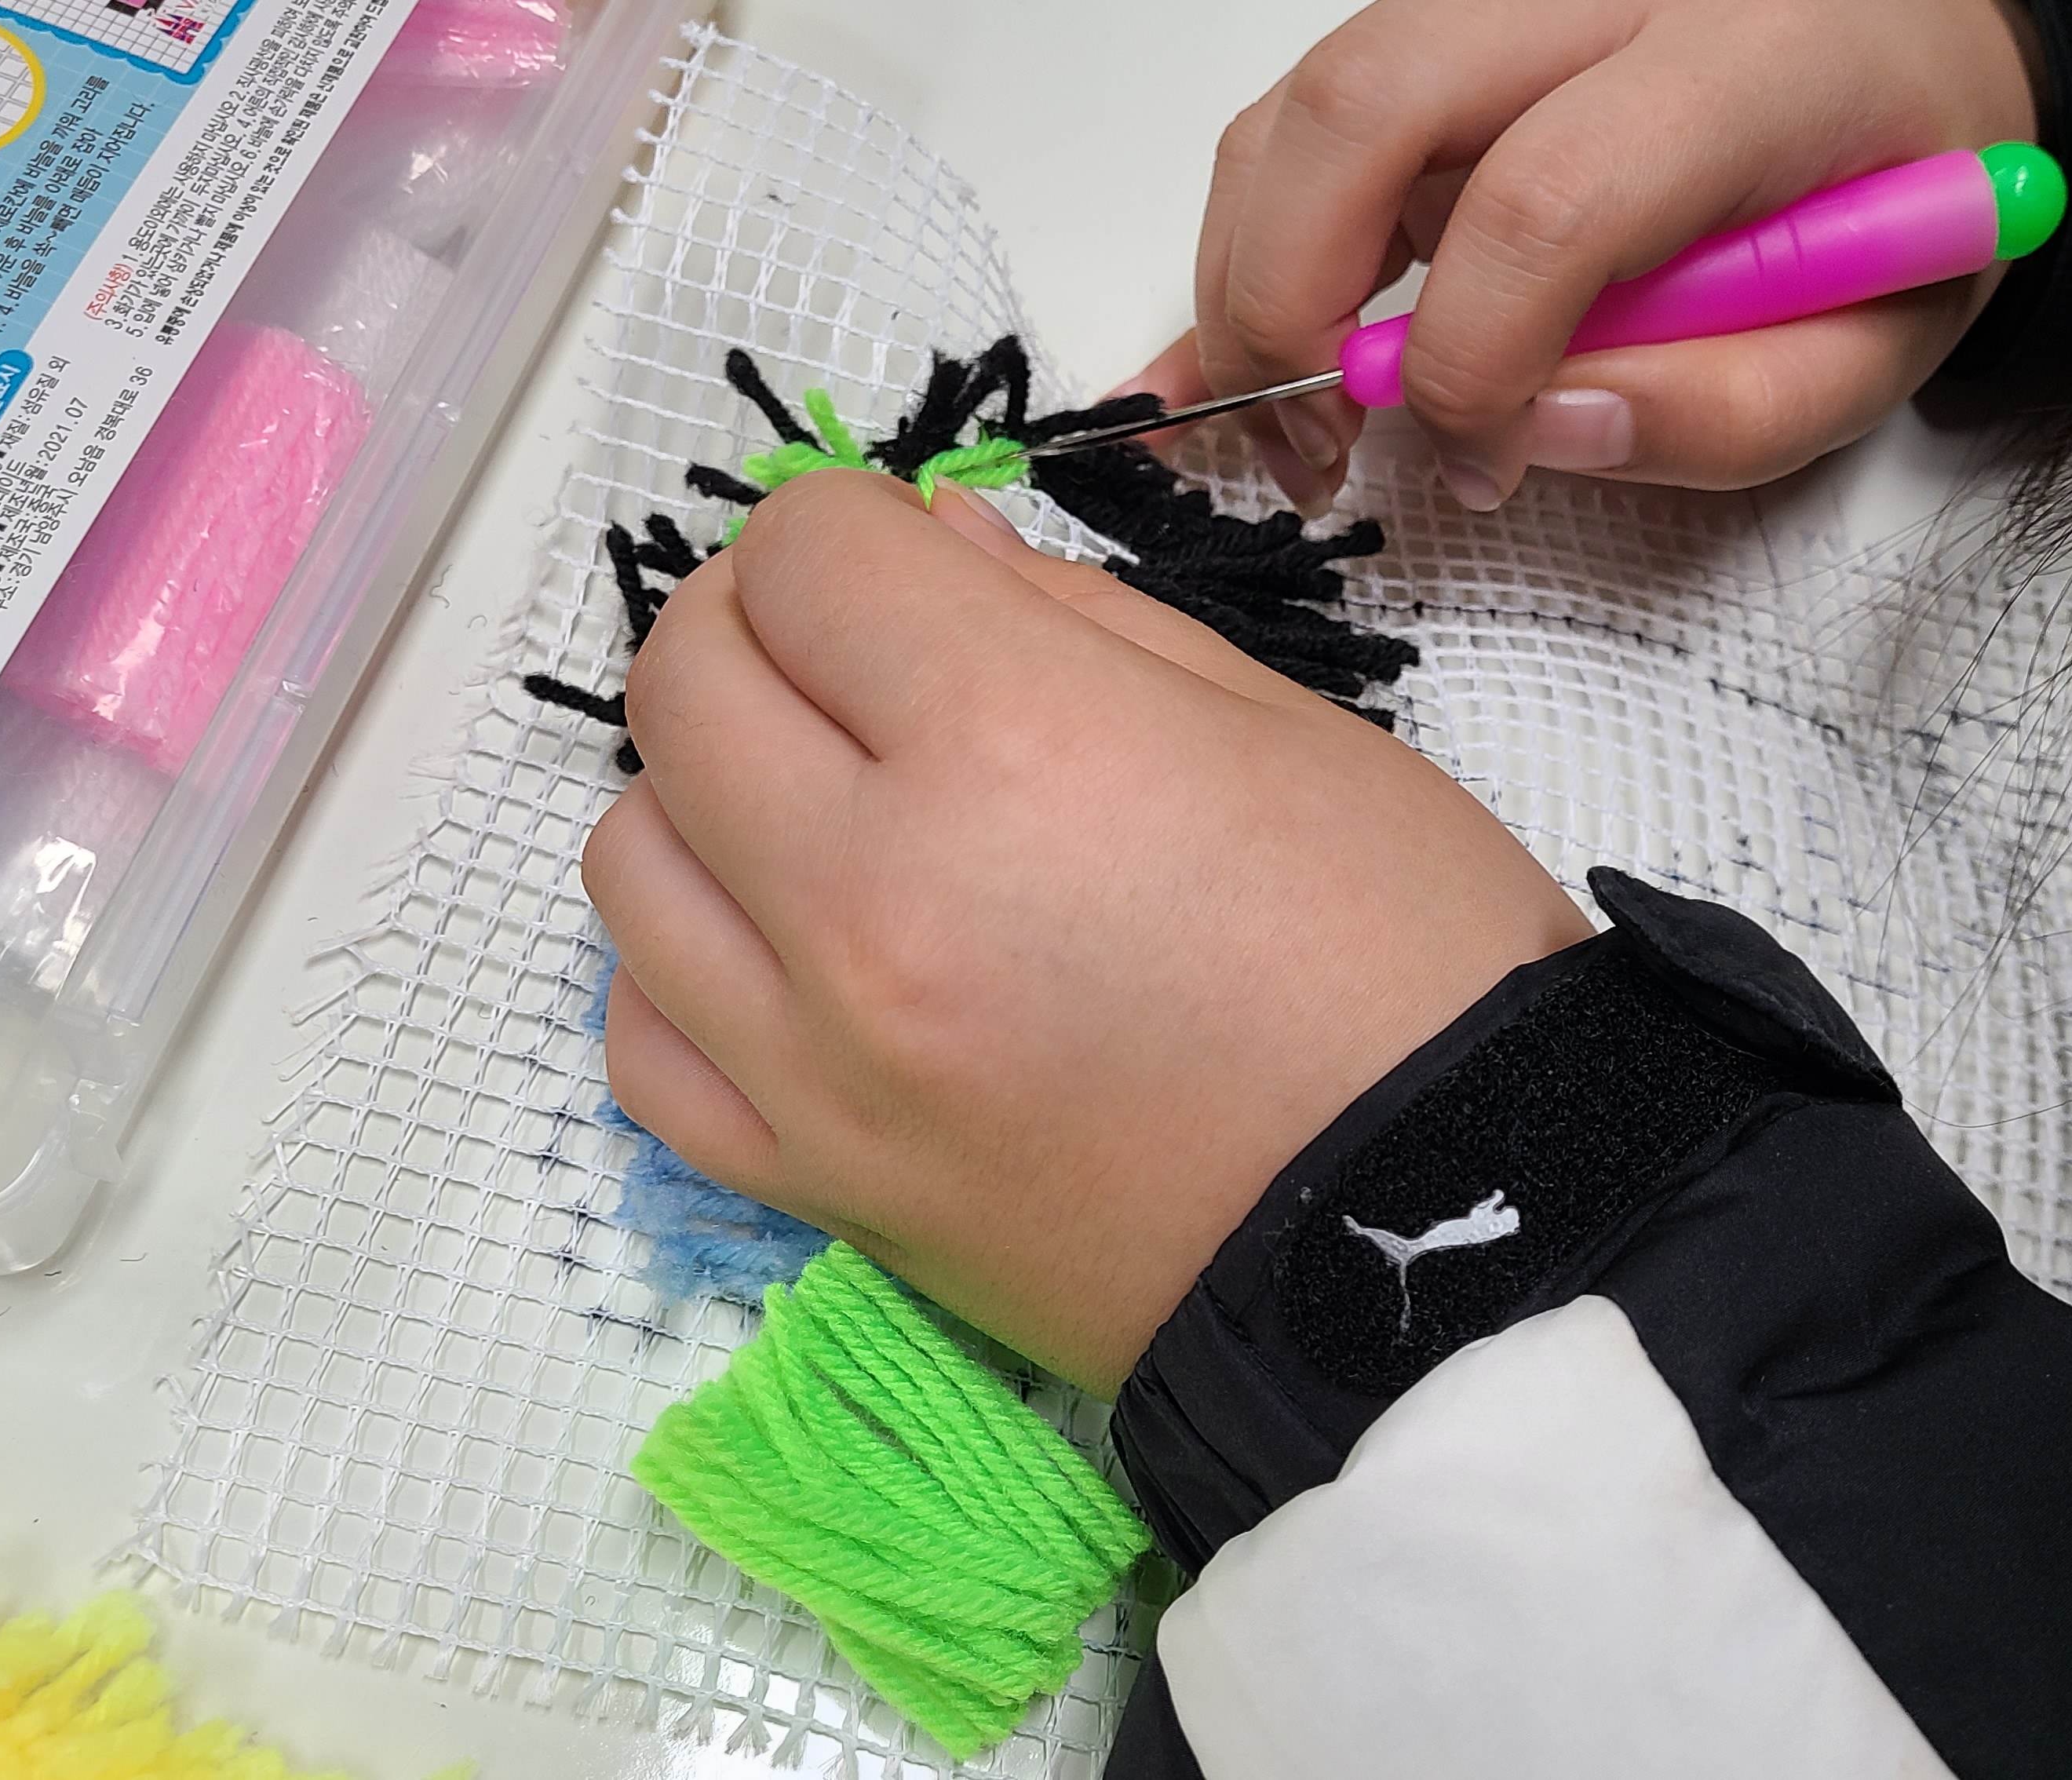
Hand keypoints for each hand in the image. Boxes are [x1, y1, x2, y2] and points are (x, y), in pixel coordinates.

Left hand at [582, 474, 1589, 1392]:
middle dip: (758, 626)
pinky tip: (782, 953)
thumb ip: (1072, 613)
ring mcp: (822, 1058)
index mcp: (1011, 744)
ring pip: (628, 855)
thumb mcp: (1280, 722)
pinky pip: (645, 1042)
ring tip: (823, 811)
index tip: (916, 568)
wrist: (1444, 1250)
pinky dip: (685, 970)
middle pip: (684, 684)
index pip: (804, 555)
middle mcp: (872, 895)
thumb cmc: (1410, 963)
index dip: (858, 529)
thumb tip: (928, 552)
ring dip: (706, 793)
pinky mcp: (818, 1187)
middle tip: (859, 659)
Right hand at [1141, 0, 2041, 511]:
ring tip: (1296, 418)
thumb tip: (1534, 436)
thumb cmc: (1901, 197)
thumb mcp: (1881, 346)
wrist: (1922, 51)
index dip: (1472, 365)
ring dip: (1253, 272)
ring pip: (1311, 100)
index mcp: (1751, 58)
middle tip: (1313, 447)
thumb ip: (1731, 411)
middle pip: (1371, 105)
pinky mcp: (1452, 15)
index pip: (1546, 202)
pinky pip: (1311, 107)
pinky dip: (1262, 232)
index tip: (1480, 466)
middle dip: (1291, 300)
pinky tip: (1273, 344)